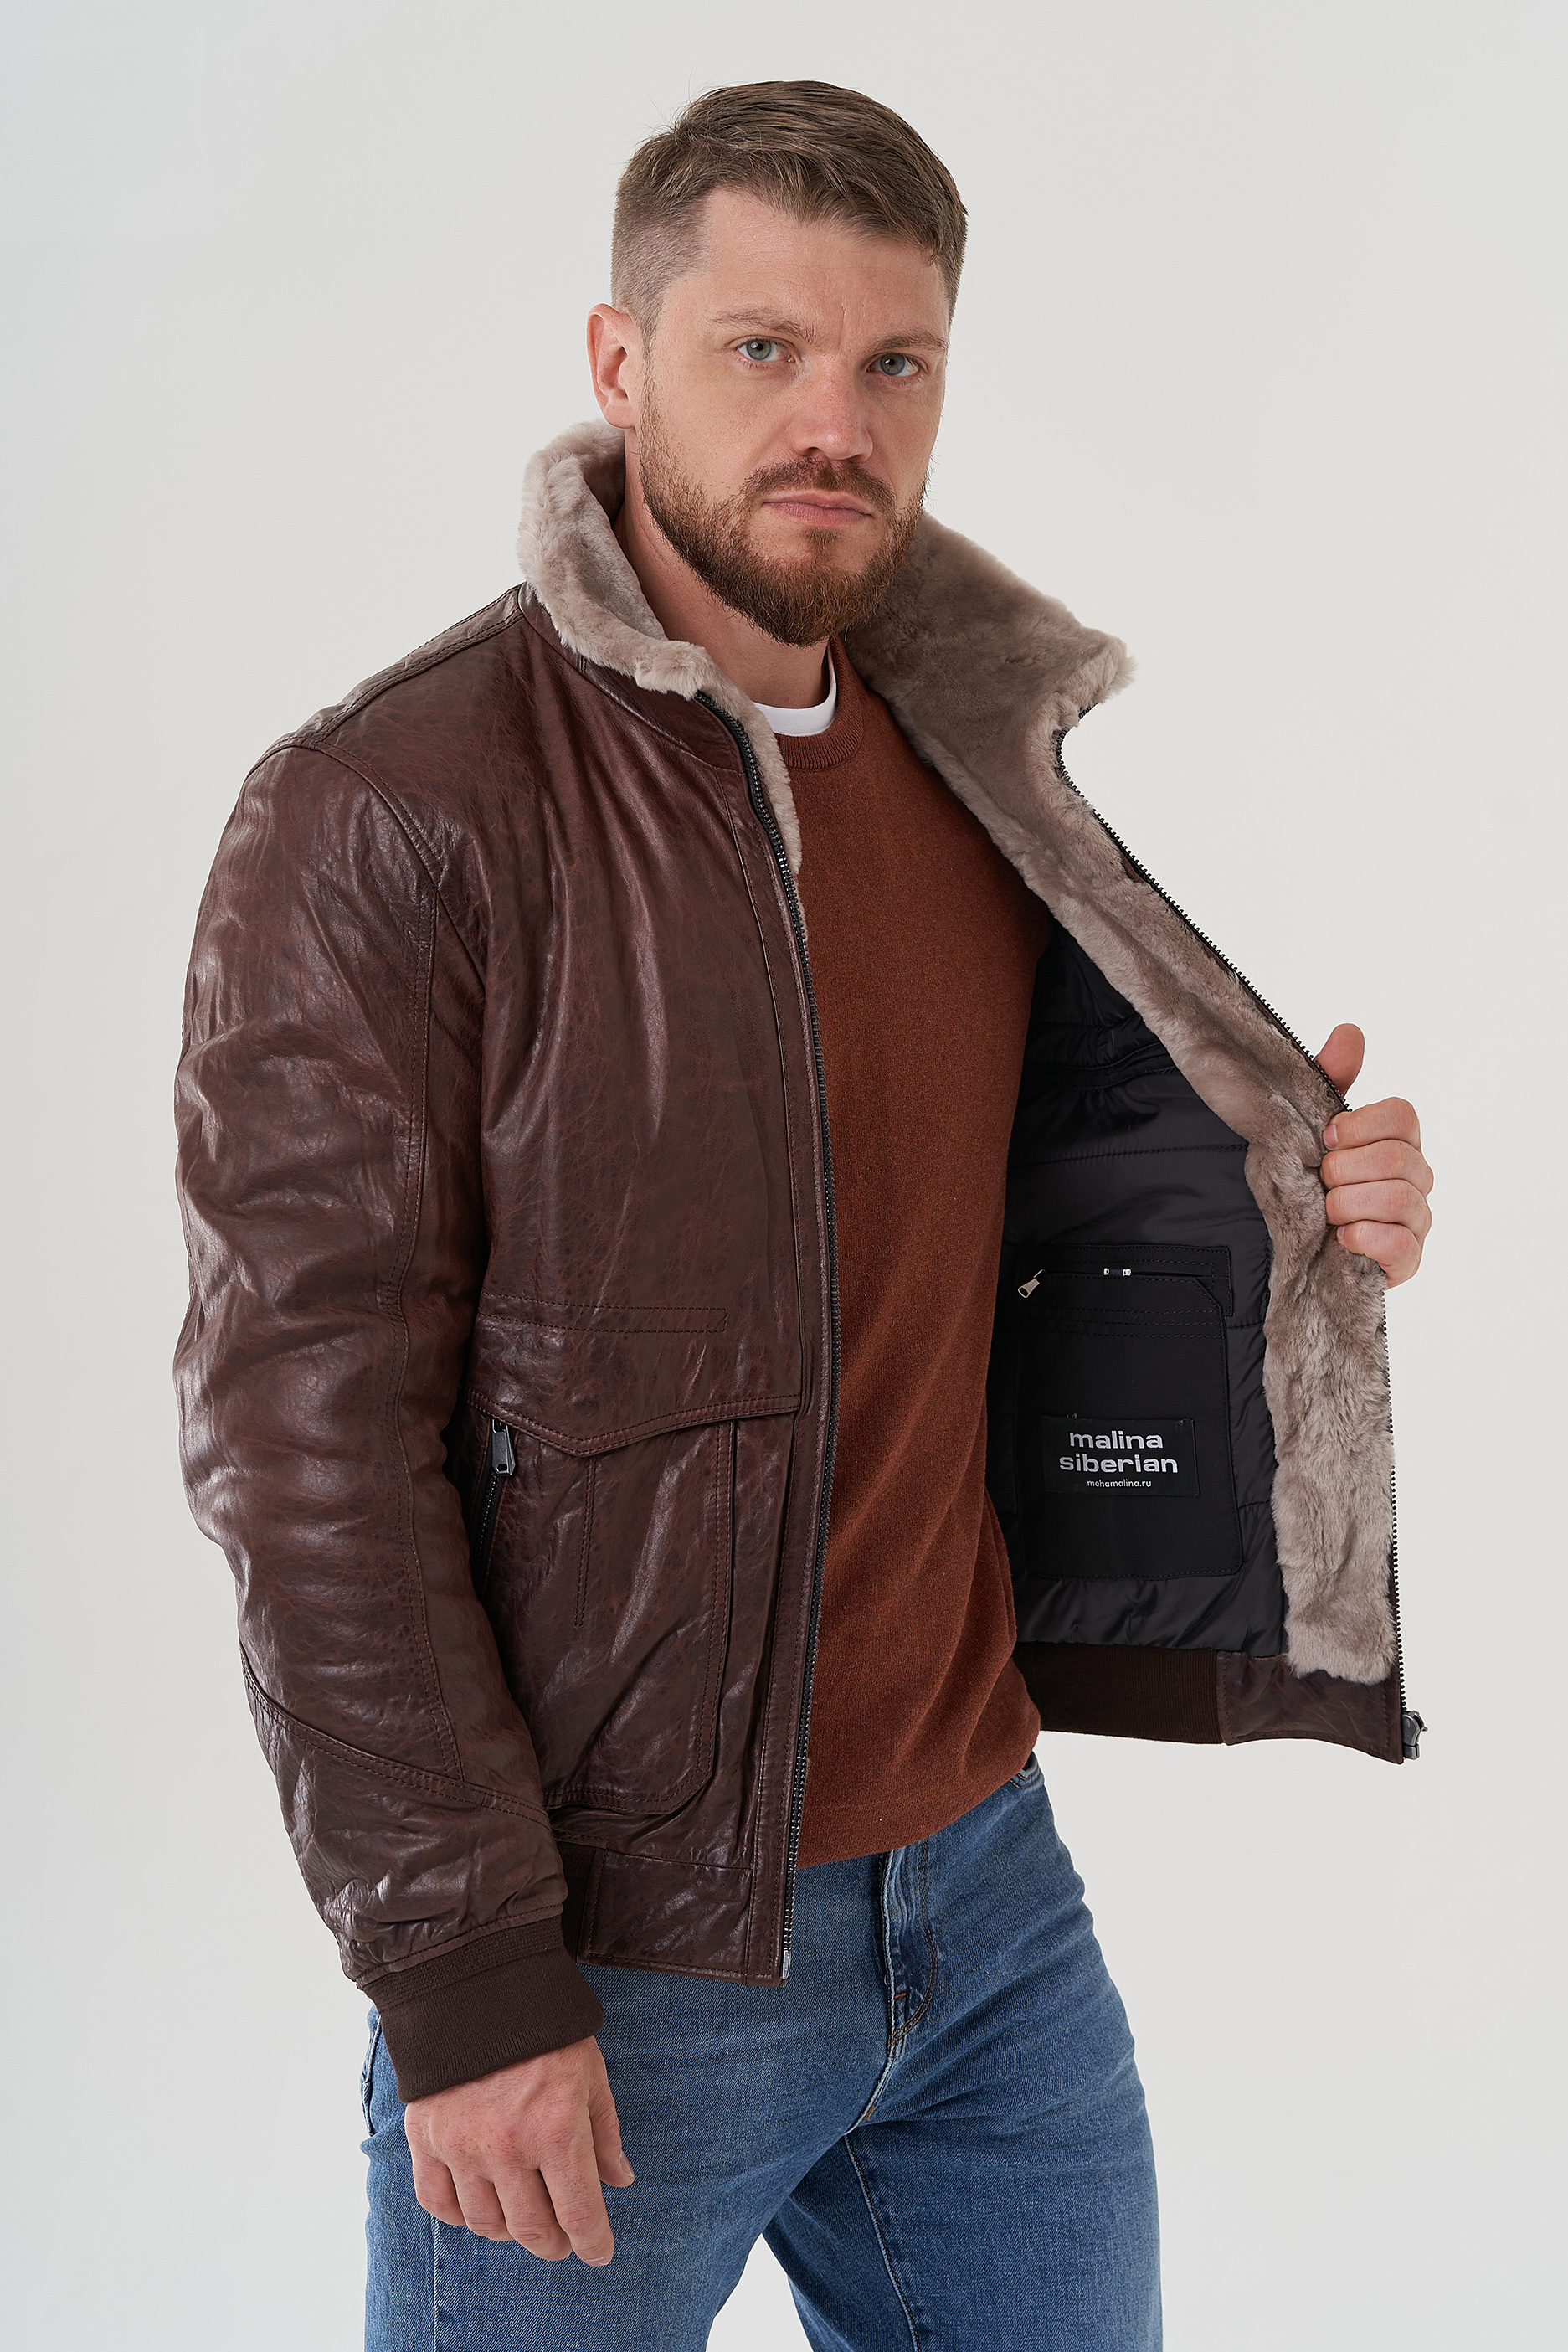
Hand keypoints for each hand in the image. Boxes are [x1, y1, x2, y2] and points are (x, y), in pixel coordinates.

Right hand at [404, 2035, 633, 2264]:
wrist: (475, 1986)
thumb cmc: (544, 2029)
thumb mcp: (589, 2073)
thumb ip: (604, 2133)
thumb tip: (620, 2181)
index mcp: (557, 2130)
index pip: (579, 2213)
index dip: (593, 2243)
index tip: (599, 2253)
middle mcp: (509, 2148)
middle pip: (532, 2230)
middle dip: (554, 2244)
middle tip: (562, 2240)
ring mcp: (462, 2147)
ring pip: (487, 2224)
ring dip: (510, 2231)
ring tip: (522, 2216)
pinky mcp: (427, 2139)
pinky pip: (439, 2203)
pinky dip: (460, 2215)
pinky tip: (478, 2203)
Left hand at [1315, 1024, 1432, 1285]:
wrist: (1277, 1244)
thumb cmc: (1301, 1182)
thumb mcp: (1305, 1128)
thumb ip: (1330, 1080)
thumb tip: (1350, 1032)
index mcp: (1396, 1140)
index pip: (1402, 1115)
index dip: (1360, 1125)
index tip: (1325, 1138)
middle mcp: (1415, 1178)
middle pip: (1397, 1158)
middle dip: (1343, 1170)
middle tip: (1319, 1182)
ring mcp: (1416, 1221)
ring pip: (1399, 1199)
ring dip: (1348, 1204)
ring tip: (1326, 1213)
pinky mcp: (1406, 1261)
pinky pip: (1401, 1245)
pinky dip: (1364, 1238)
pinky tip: (1340, 1239)